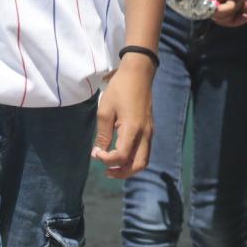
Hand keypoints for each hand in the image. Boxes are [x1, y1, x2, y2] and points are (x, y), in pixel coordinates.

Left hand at [92, 54, 154, 178]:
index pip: (122, 156)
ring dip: (129, 168)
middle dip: (122, 173)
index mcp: (133, 129)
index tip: (96, 153)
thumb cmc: (119, 89)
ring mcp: (149, 132)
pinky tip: (122, 155)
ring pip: (144, 160)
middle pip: (138, 165)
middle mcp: (145, 134)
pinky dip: (134, 159)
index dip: (107, 160)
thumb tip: (98, 153)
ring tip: (114, 167)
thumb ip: (103, 135)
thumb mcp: (105, 110)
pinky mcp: (150, 129)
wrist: (138, 74)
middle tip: (106, 171)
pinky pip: (145, 151)